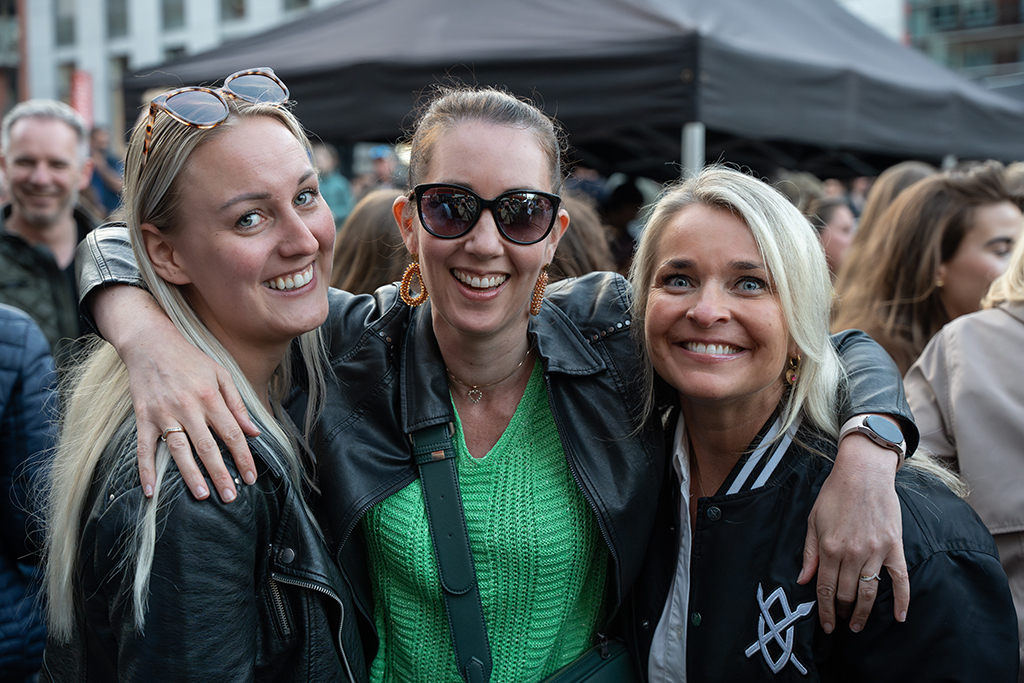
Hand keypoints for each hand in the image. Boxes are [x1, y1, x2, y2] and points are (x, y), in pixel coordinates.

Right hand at [95, 285, 259, 500]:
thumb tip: (255, 432)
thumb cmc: (190, 359)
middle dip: (221, 473)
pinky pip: (144, 447)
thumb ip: (238, 405)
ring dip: (191, 475)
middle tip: (231, 496)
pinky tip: (151, 490)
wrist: (151, 343)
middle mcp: (188, 407)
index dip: (243, 457)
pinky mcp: (143, 416)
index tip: (251, 476)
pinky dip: (145, 469)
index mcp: (211, 397)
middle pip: (208, 446)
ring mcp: (164, 413)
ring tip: (203, 495)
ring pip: (179, 450)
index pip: (232, 434)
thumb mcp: (222, 374)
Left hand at [798, 430, 908, 633]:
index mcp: (829, 548)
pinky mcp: (894, 547)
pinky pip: (900, 580)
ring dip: (863, 613)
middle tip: (840, 622)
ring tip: (857, 625)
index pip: (825, 589)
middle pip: (846, 594)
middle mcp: (852, 553)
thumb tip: (804, 580)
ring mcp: (875, 551)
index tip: (826, 626)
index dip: (825, 611)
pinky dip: (901, 600)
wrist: (863, 473)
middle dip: (841, 612)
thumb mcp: (813, 521)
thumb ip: (810, 553)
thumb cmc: (835, 494)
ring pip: (869, 592)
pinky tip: (899, 617)